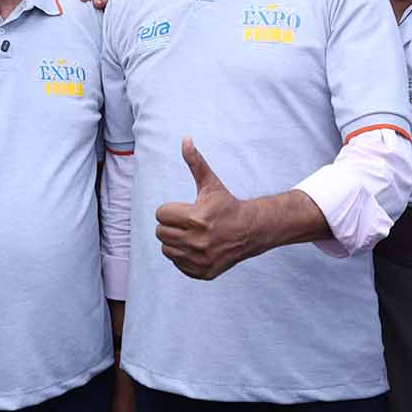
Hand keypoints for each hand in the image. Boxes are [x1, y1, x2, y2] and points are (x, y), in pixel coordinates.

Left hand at [154, 139, 257, 279]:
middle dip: (171, 225)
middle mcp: (197, 241)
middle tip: (187, 222)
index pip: (160, 214)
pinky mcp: (203, 272)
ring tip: (192, 234)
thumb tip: (185, 139)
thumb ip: (195, 162)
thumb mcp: (211, 184)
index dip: (171, 210)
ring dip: (175, 241)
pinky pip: (177, 264)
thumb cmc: (226, 204)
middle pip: (160, 233)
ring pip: (166, 249)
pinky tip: (197, 247)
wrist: (250, 231)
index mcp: (195, 218)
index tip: (185, 209)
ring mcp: (200, 259)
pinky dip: (183, 256)